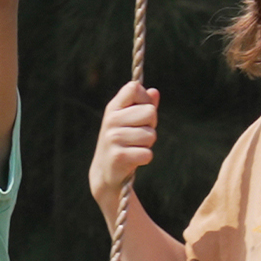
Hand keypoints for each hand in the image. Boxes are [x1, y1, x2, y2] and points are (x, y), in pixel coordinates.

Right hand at [90, 81, 157, 216]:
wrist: (106, 172)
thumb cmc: (123, 142)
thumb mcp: (130, 121)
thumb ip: (142, 105)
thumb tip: (154, 92)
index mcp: (113, 108)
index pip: (134, 88)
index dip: (145, 99)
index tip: (140, 112)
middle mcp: (111, 120)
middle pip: (150, 112)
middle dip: (151, 125)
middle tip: (138, 135)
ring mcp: (113, 138)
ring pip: (151, 134)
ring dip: (148, 144)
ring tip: (134, 147)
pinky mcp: (119, 156)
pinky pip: (147, 153)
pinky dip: (145, 158)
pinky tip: (133, 159)